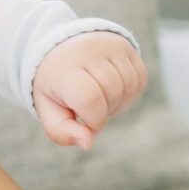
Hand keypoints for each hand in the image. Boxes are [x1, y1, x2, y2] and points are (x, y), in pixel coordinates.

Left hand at [32, 32, 146, 150]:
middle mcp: (88, 51)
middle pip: (112, 93)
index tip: (86, 121)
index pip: (90, 98)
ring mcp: (110, 46)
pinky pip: (140, 80)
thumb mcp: (48, 108)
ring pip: (129, 87)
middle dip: (105, 110)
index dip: (94, 119)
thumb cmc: (56, 84)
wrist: (62, 48)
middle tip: (90, 106)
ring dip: (119, 102)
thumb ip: (62, 131)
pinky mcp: (127, 46)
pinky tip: (113, 89)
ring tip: (101, 97)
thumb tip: (88, 144)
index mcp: (64, 68)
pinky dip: (130, 93)